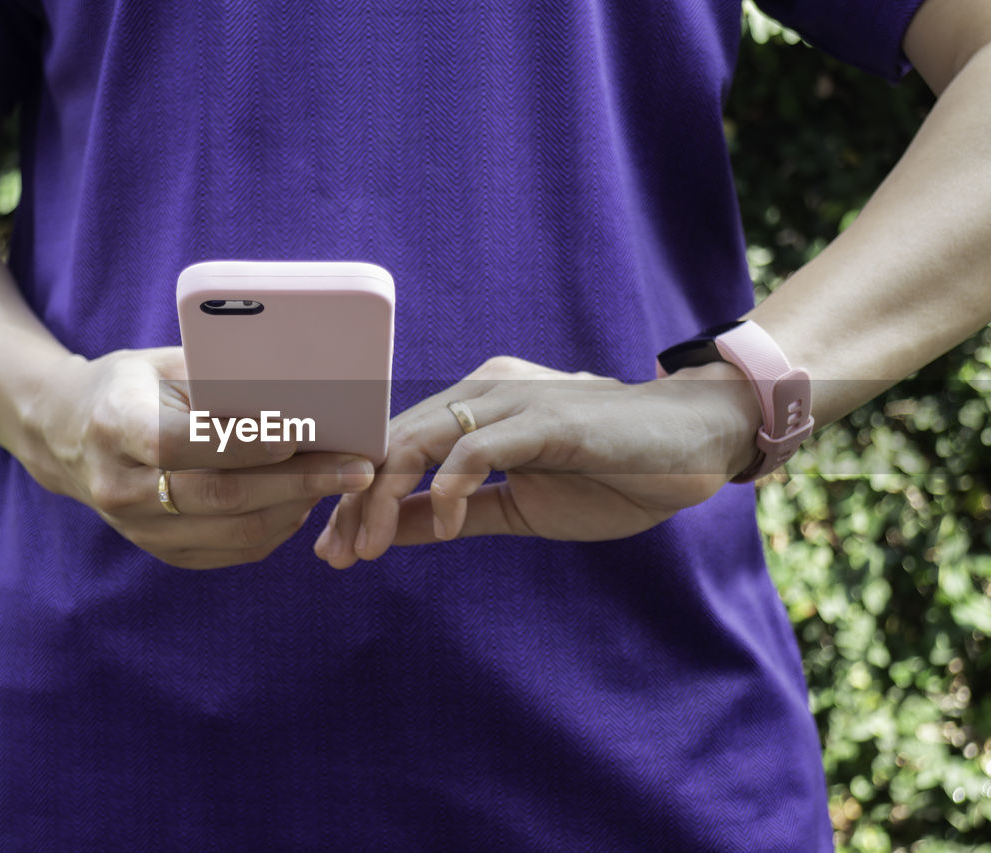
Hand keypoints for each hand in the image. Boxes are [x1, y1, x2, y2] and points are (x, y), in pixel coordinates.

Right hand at [21, 346, 374, 568]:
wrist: (69, 435)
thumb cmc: (131, 386)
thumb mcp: (161, 365)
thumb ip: (218, 378)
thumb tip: (299, 389)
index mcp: (115, 424)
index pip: (182, 443)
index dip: (243, 443)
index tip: (299, 433)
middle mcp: (118, 484)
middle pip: (219, 494)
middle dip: (298, 481)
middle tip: (356, 469)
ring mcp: (136, 527)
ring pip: (233, 529)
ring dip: (296, 508)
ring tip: (340, 483)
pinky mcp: (158, 550)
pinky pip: (231, 549)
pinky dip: (276, 527)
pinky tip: (304, 503)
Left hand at [313, 356, 761, 568]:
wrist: (694, 447)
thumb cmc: (610, 474)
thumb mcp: (517, 506)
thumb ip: (457, 513)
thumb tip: (393, 532)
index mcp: (472, 407)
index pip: (391, 447)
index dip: (356, 497)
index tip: (334, 548)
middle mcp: (482, 392)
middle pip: (391, 443)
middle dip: (355, 503)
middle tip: (335, 556)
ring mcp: (512, 400)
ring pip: (419, 441)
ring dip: (386, 499)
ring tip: (370, 549)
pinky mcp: (544, 418)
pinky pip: (477, 450)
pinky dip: (451, 490)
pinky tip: (449, 527)